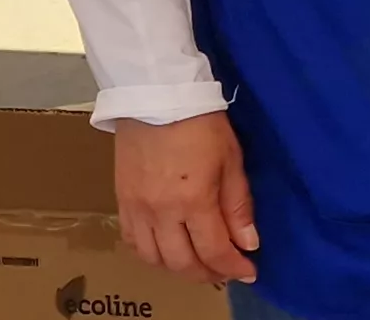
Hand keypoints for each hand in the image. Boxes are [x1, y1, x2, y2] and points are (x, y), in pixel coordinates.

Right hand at [114, 110, 259, 284]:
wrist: (156, 96)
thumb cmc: (202, 124)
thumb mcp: (232, 161)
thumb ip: (238, 206)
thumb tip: (248, 243)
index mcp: (194, 201)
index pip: (214, 251)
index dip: (233, 267)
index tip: (249, 271)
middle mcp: (161, 213)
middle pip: (182, 263)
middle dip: (208, 274)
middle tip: (225, 270)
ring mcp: (136, 209)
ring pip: (154, 258)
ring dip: (178, 268)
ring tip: (198, 262)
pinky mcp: (121, 201)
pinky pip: (132, 241)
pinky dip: (151, 254)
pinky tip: (168, 249)